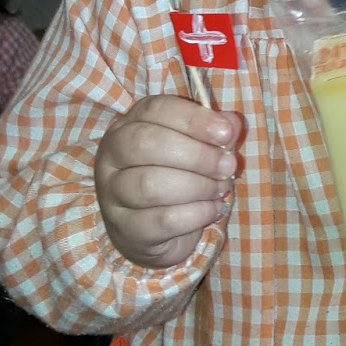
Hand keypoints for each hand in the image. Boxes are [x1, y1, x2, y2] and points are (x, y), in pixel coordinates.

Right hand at [95, 96, 242, 268]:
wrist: (156, 235)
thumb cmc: (178, 179)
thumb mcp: (198, 149)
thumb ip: (215, 133)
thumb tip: (232, 124)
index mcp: (129, 125)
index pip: (156, 110)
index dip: (193, 119)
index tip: (226, 133)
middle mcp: (112, 156)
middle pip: (146, 143)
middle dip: (197, 155)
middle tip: (228, 166)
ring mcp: (112, 194)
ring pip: (150, 184)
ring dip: (198, 186)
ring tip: (220, 189)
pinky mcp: (125, 228)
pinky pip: (163, 220)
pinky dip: (197, 214)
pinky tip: (212, 209)